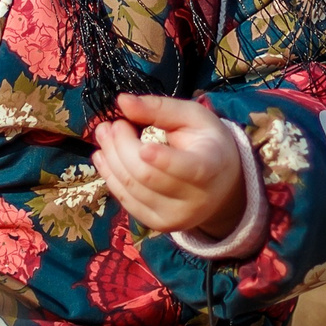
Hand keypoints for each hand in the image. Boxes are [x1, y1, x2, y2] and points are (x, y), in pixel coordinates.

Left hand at [92, 94, 246, 237]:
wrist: (221, 184)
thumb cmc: (207, 142)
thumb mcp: (192, 117)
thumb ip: (160, 108)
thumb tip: (123, 101)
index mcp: (210, 168)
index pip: (187, 168)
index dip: (164, 160)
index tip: (143, 147)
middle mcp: (194, 200)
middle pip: (146, 174)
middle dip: (121, 145)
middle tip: (112, 123)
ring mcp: (175, 217)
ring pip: (130, 187)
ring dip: (110, 157)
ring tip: (105, 134)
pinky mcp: (157, 224)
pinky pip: (125, 200)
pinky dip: (109, 176)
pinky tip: (104, 156)